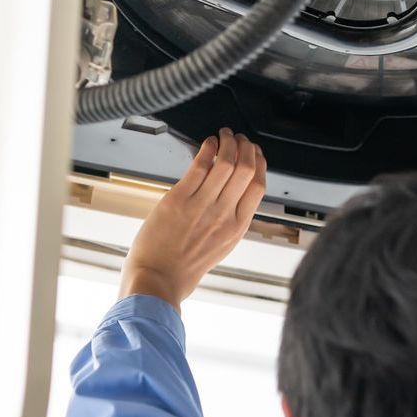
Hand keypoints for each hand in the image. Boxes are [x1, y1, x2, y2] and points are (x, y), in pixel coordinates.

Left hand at [120, 129, 267, 307]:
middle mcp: (224, 215)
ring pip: (226, 163)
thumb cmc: (183, 270)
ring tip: (224, 136)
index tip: (255, 154)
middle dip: (246, 148)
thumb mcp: (220, 248)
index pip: (259, 186)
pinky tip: (208, 144)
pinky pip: (199, 166)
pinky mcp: (178, 200)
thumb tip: (234, 198)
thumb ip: (229, 223)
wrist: (157, 281)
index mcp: (237, 228)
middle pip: (247, 169)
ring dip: (227, 143)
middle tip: (240, 140)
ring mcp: (202, 206)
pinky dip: (207, 149)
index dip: (260, 164)